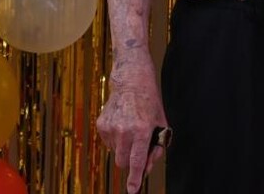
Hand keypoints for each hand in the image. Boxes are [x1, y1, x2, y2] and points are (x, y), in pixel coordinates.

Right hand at [96, 61, 167, 193]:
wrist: (131, 81)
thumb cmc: (150, 103)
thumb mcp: (161, 124)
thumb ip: (156, 148)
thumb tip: (145, 170)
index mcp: (143, 129)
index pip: (137, 160)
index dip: (135, 178)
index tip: (132, 191)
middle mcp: (125, 130)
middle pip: (123, 162)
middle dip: (130, 161)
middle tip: (137, 147)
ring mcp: (111, 128)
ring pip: (115, 153)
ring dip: (123, 148)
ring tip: (130, 129)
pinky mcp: (101, 125)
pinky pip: (109, 144)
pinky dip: (116, 139)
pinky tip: (122, 123)